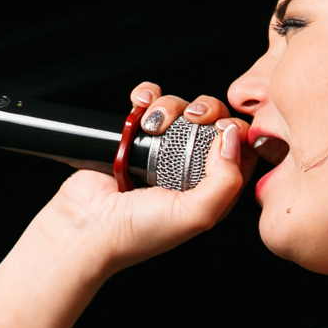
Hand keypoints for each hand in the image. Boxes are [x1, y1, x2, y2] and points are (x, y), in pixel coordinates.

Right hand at [33, 82, 256, 274]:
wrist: (86, 225)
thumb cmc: (139, 231)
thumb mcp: (196, 215)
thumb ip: (226, 180)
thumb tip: (231, 136)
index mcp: (213, 190)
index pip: (242, 149)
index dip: (237, 131)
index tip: (222, 129)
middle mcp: (190, 168)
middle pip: (214, 121)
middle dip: (207, 109)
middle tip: (193, 119)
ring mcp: (161, 150)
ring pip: (182, 108)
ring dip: (170, 106)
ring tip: (152, 126)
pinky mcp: (134, 136)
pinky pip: (149, 102)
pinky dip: (147, 95)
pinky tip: (140, 104)